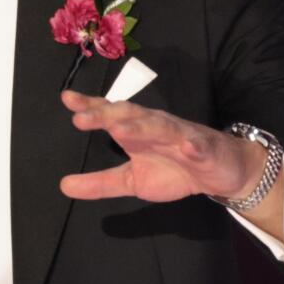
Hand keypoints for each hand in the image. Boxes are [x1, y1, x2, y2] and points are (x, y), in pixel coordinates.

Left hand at [57, 90, 263, 203]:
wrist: (220, 173)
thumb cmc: (175, 171)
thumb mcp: (132, 181)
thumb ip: (100, 183)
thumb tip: (63, 185)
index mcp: (136, 132)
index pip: (111, 114)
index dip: (90, 106)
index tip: (67, 98)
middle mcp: (155, 127)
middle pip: (130, 114)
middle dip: (107, 114)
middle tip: (82, 117)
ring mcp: (180, 136)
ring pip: (160, 127)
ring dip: (140, 126)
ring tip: (120, 128)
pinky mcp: (204, 149)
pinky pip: (197, 145)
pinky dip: (192, 145)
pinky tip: (186, 148)